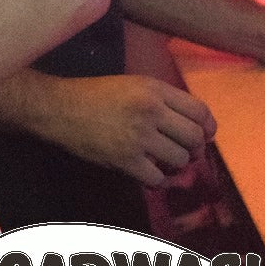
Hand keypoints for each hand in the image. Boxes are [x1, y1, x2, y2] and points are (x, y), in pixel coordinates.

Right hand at [43, 75, 215, 186]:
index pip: (200, 111)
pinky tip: (146, 172)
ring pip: (180, 160)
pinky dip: (156, 179)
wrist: (57, 108)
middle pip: (195, 138)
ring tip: (160, 161)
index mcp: (153, 89)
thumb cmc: (93, 95)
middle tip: (181, 151)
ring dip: (174, 164)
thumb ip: (163, 100)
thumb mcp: (132, 85)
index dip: (207, 127)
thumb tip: (195, 126)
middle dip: (194, 148)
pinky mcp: (125, 159)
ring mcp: (138, 136)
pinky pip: (158, 179)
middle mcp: (150, 111)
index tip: (203, 135)